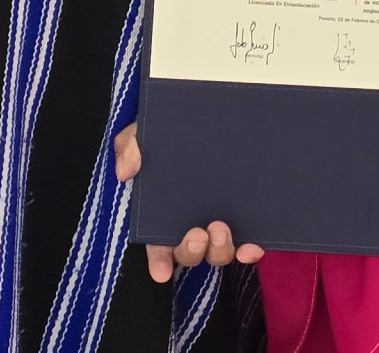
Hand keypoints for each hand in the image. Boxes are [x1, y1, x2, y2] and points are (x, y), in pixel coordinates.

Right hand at [114, 123, 265, 283]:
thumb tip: (126, 171)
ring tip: (221, 228)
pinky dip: (250, 251)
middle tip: (198, 234)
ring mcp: (221, 221)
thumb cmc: (174, 128)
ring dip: (220, 250)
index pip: (157, 243)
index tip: (161, 272)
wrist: (216, 107)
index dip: (159, 260)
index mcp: (164, 211)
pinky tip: (252, 246)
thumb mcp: (148, 130)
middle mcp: (193, 221)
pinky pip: (249, 243)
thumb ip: (132, 145)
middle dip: (192, 251)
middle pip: (190, 253)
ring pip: (219, 253)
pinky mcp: (247, 217)